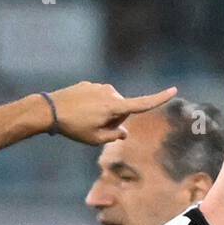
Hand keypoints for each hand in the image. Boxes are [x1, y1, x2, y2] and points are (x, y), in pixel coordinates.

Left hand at [44, 82, 177, 144]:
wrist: (48, 110)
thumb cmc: (74, 127)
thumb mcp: (97, 139)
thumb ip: (114, 136)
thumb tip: (123, 132)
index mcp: (114, 106)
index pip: (142, 104)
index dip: (159, 98)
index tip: (174, 89)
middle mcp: (110, 92)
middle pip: (123, 109)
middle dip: (115, 119)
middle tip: (95, 127)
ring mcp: (98, 87)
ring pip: (111, 104)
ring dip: (104, 113)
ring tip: (85, 119)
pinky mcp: (88, 85)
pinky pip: (98, 98)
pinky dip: (93, 106)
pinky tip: (79, 111)